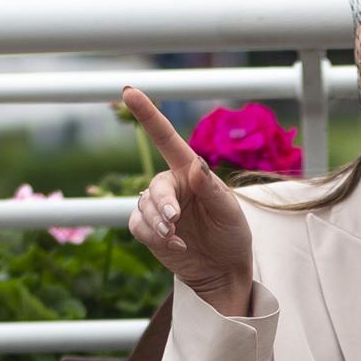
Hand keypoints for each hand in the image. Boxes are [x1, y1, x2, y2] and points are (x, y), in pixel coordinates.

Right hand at [121, 87, 255, 310]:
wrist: (224, 270)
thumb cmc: (231, 234)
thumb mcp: (229, 212)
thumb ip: (211, 189)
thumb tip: (195, 165)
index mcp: (189, 171)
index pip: (166, 139)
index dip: (148, 114)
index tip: (129, 91)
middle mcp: (171, 185)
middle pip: (155, 188)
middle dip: (162, 205)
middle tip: (173, 222)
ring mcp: (157, 208)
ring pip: (143, 208)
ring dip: (158, 224)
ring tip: (177, 238)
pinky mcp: (148, 230)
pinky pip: (137, 226)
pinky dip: (154, 237)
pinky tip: (177, 246)